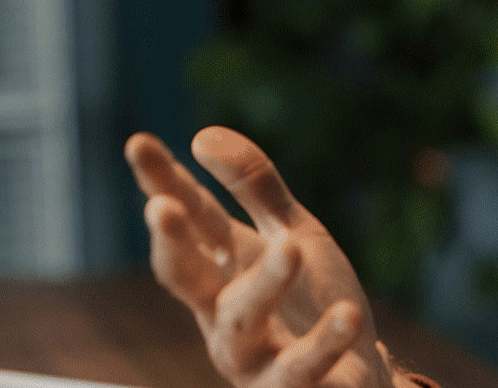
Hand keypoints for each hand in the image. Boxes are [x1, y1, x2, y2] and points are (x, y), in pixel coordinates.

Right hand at [125, 126, 411, 386]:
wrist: (358, 377)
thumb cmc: (316, 302)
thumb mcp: (295, 234)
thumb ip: (257, 189)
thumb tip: (203, 135)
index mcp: (225, 268)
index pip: (192, 219)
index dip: (165, 183)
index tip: (139, 143)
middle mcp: (223, 313)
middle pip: (187, 277)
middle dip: (172, 244)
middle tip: (163, 209)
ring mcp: (251, 356)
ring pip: (243, 321)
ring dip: (265, 283)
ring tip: (293, 246)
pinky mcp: (289, 387)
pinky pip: (302, 367)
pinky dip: (324, 342)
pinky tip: (346, 316)